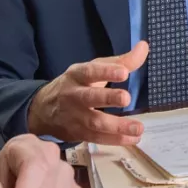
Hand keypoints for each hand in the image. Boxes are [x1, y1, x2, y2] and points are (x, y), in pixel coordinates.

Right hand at [26, 41, 149, 144]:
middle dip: (108, 98)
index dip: (106, 72)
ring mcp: (74, 116)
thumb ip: (120, 61)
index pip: (90, 72)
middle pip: (89, 97)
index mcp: (77, 75)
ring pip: (94, 122)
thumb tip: (144, 47)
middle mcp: (73, 95)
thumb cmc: (77, 85)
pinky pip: (97, 138)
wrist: (44, 109)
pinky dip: (115, 140)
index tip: (124, 72)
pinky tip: (132, 139)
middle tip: (126, 98)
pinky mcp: (78, 134)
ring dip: (117, 126)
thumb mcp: (93, 69)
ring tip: (138, 128)